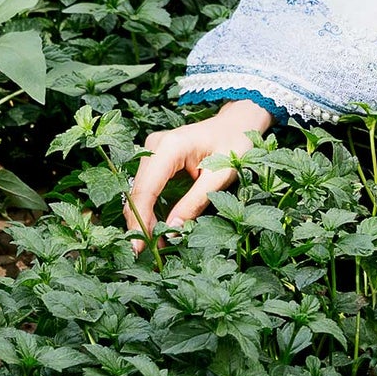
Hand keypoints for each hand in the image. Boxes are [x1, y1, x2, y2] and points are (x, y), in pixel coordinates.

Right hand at [123, 99, 273, 248]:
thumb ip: (196, 202)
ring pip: (139, 191)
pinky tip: (159, 227)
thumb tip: (173, 229)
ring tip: (156, 243)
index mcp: (170, 147)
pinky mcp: (155, 157)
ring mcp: (152, 150)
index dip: (140, 221)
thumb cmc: (236, 144)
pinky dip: (150, 208)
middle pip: (138, 192)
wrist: (238, 123)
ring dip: (145, 218)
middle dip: (141, 224)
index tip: (139, 247)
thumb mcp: (221, 176)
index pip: (145, 190)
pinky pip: (147, 187)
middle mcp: (154, 146)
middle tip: (148, 253)